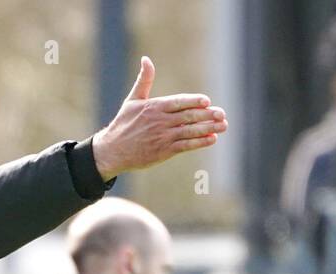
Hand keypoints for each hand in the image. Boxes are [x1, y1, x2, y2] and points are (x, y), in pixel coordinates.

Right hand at [91, 56, 227, 179]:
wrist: (112, 151)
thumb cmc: (123, 124)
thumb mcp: (132, 100)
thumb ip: (144, 80)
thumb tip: (146, 59)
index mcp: (155, 107)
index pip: (179, 102)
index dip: (194, 101)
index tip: (207, 101)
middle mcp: (160, 121)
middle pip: (188, 117)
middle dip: (207, 115)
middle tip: (222, 114)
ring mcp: (163, 137)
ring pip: (190, 131)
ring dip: (208, 129)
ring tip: (223, 126)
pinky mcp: (164, 151)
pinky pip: (185, 146)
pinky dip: (199, 143)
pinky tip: (211, 139)